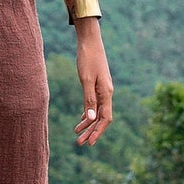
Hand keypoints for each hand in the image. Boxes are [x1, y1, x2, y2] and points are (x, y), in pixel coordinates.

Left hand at [74, 24, 112, 145]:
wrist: (89, 40)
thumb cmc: (87, 58)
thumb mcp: (86, 80)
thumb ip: (88, 100)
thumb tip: (90, 120)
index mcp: (106, 93)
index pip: (105, 119)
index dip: (98, 132)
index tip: (89, 143)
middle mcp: (106, 92)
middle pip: (101, 118)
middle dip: (91, 131)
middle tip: (80, 144)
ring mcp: (102, 88)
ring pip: (97, 112)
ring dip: (88, 124)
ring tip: (77, 134)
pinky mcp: (97, 84)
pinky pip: (94, 104)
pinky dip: (88, 113)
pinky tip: (81, 119)